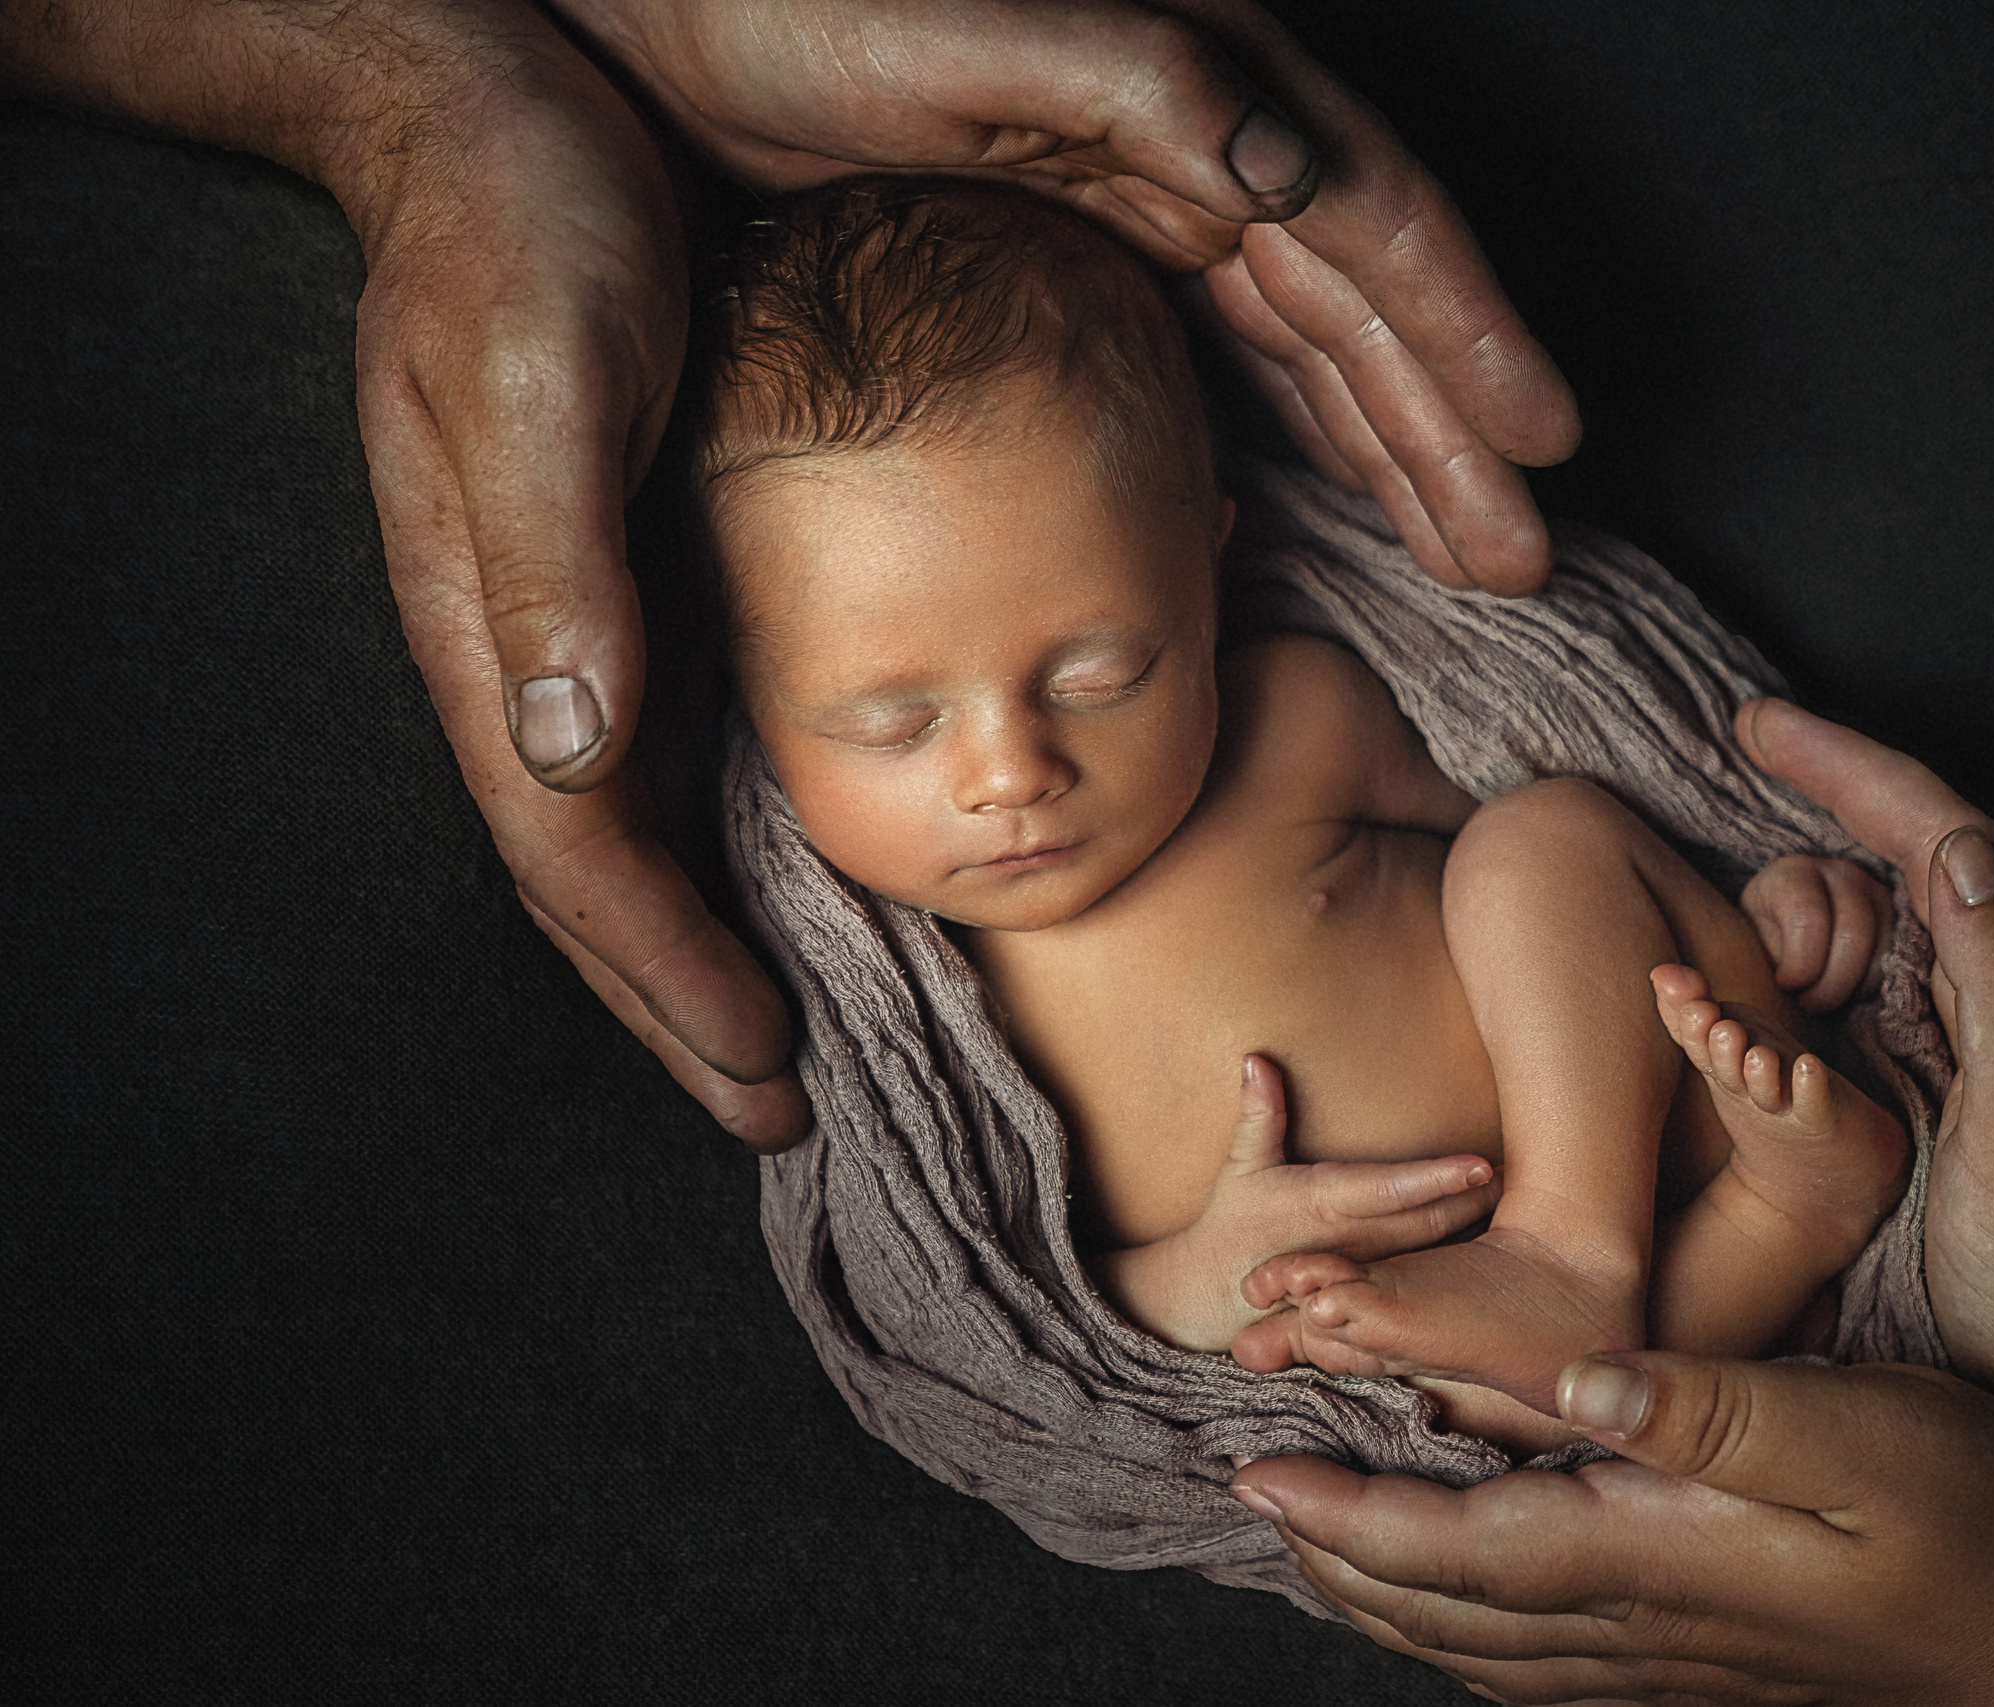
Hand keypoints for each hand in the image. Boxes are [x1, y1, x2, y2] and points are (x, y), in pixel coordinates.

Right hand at [342, 26, 809, 1148]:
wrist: (492, 117)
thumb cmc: (521, 235)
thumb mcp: (543, 381)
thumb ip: (551, 563)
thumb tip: (576, 748)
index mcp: (501, 630)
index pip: (582, 853)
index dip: (667, 973)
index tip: (761, 1072)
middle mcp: (532, 653)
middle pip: (603, 880)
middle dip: (680, 1008)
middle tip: (778, 1121)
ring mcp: (572, 624)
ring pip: (636, 835)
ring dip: (701, 952)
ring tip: (782, 1053)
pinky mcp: (621, 580)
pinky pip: (671, 756)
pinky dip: (721, 847)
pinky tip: (778, 883)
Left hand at [554, 0, 1578, 592]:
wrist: (654, 10)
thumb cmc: (792, 0)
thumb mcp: (969, 29)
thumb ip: (1144, 83)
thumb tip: (1288, 170)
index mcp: (1192, 86)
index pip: (1369, 224)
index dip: (1466, 336)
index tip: (1542, 443)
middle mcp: (1197, 137)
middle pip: (1360, 304)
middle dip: (1449, 430)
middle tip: (1523, 555)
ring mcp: (1145, 189)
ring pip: (1306, 337)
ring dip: (1392, 445)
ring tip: (1466, 550)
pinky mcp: (1087, 236)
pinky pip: (1223, 344)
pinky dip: (1289, 422)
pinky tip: (1324, 489)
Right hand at [1098, 1056, 1498, 1350]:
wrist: (1206, 1300)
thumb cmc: (1230, 1224)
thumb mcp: (1241, 1168)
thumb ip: (1260, 1115)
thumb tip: (1255, 1059)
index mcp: (1320, 1206)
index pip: (1389, 1192)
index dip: (1437, 1180)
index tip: (1481, 1165)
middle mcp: (1348, 1246)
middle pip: (1428, 1224)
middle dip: (1477, 1200)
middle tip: (1525, 1171)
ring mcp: (1361, 1279)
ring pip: (1432, 1256)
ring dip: (1474, 1229)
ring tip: (1519, 1197)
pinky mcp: (1367, 1301)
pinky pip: (1422, 1284)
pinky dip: (1457, 1265)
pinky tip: (1493, 1247)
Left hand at [1232, 1352, 1993, 1705]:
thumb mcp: (1874, 1439)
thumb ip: (1714, 1411)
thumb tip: (1570, 1377)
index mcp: (1665, 1555)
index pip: (1460, 1546)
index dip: (1345, 1516)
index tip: (1251, 1475)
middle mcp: (1653, 1623)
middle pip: (1452, 1608)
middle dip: (1342, 1561)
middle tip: (1256, 1507)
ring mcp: (1689, 1657)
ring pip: (1495, 1646)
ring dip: (1397, 1601)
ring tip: (1329, 1555)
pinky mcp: (1729, 1663)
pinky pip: (1560, 1664)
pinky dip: (1482, 1633)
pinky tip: (1479, 1614)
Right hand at [1732, 698, 1993, 1411]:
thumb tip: (1958, 848)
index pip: (1944, 830)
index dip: (1854, 767)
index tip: (1760, 723)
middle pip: (1918, 847)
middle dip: (1837, 782)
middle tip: (1747, 739)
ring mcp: (1976, 1039)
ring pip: (1893, 910)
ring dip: (1822, 859)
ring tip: (1746, 825)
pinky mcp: (1938, 1093)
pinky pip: (1869, 985)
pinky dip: (1814, 942)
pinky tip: (1771, 947)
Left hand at [1735, 852, 1892, 1012]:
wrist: (1782, 929)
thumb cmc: (1763, 939)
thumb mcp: (1750, 945)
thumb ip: (1767, 958)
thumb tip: (1788, 986)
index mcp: (1791, 874)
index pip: (1807, 919)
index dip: (1799, 965)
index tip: (1785, 984)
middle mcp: (1839, 873)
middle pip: (1853, 934)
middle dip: (1831, 985)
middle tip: (1809, 1003)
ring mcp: (1875, 890)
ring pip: (1881, 949)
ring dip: (1853, 987)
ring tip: (1826, 997)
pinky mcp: (1897, 914)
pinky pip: (1897, 957)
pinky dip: (1874, 983)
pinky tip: (1848, 989)